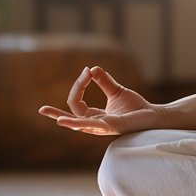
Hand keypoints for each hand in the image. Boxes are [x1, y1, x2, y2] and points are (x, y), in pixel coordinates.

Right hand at [38, 66, 163, 135]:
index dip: (79, 87)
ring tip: (55, 119)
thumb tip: (92, 68)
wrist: (153, 115)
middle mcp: (96, 124)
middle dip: (56, 115)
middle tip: (41, 110)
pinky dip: (82, 123)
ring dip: (68, 122)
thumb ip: (104, 81)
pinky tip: (72, 122)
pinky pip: (95, 125)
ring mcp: (104, 127)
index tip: (86, 72)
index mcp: (95, 116)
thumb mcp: (116, 91)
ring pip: (81, 126)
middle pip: (73, 118)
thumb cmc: (136, 107)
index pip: (77, 104)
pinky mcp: (113, 126)